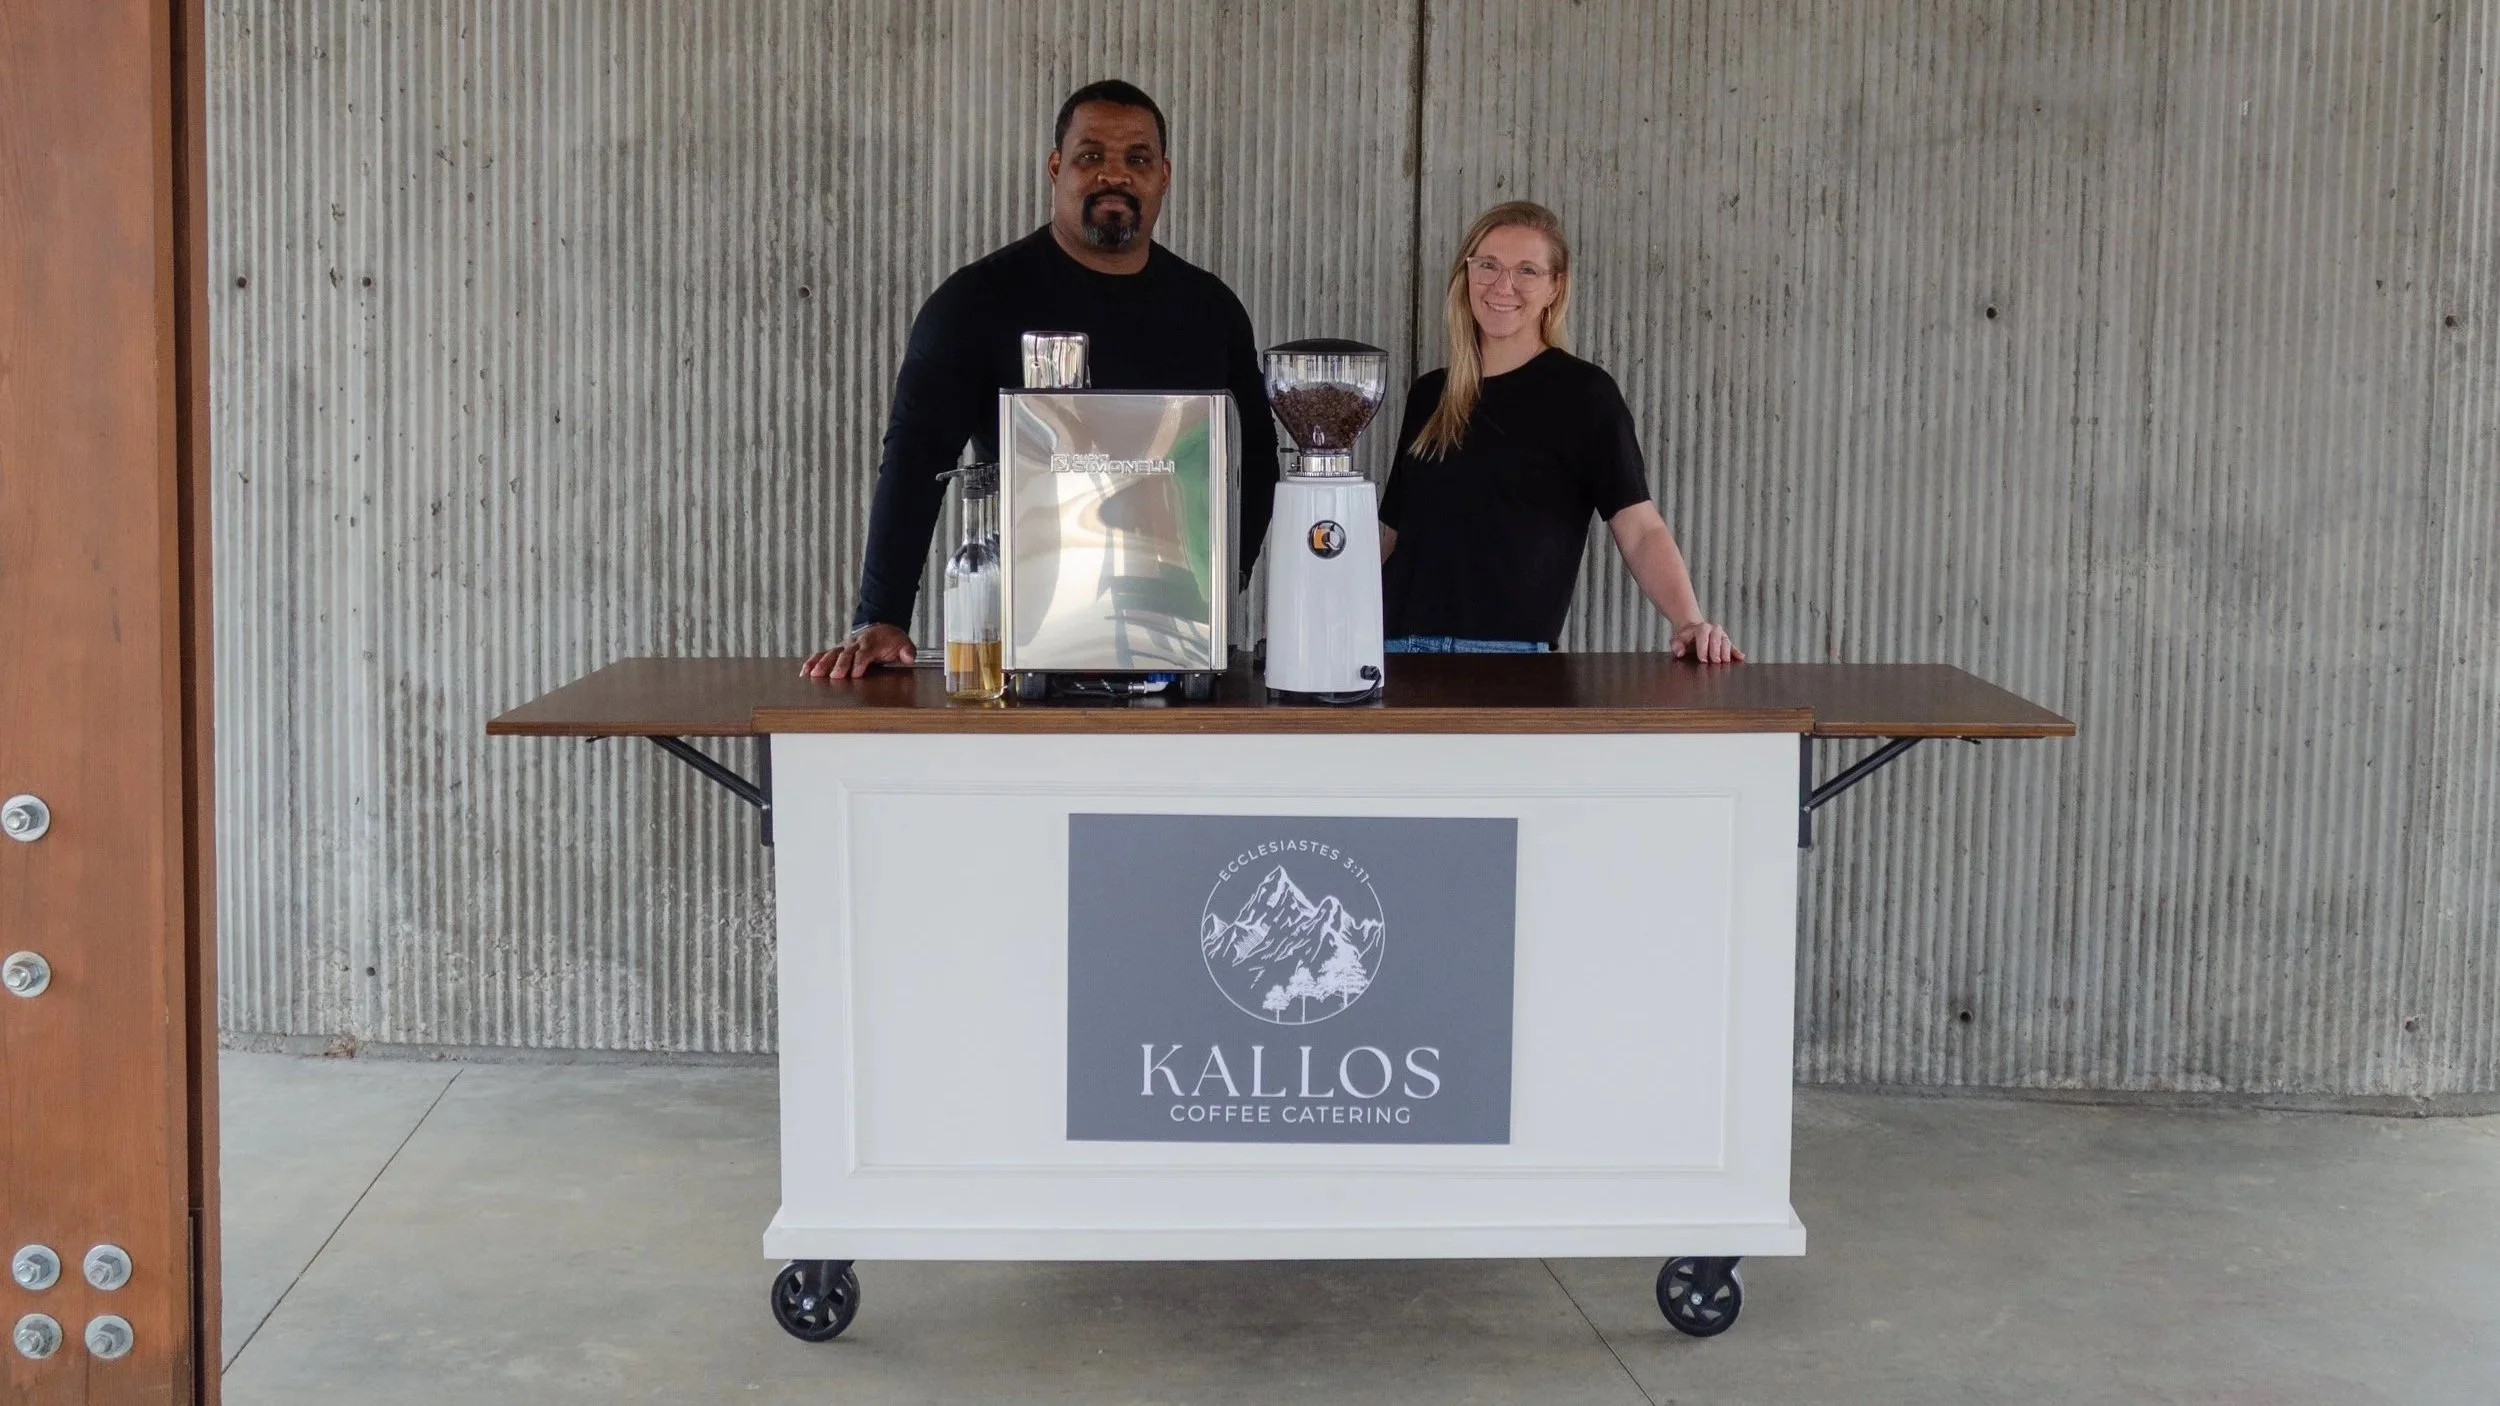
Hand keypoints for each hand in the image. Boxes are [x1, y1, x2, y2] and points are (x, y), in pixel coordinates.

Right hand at [802, 623, 916, 679]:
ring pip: (831, 654)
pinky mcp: (837, 650)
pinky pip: (822, 654)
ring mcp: (844, 646)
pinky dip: (813, 662)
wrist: (882, 627)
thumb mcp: (904, 643)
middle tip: (834, 676)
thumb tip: (909, 657)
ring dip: (822, 664)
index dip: (859, 663)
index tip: (855, 674)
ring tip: (813, 675)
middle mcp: (855, 644)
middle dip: (839, 665)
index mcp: (871, 643)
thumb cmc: (891, 640)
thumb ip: (907, 651)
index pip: (864, 653)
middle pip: (845, 654)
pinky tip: (805, 671)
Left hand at [1670, 620, 1743, 663]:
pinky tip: (1741, 658)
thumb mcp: (1677, 639)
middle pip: (1717, 638)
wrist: (1693, 632)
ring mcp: (1722, 636)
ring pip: (1726, 642)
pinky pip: (1733, 647)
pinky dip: (1736, 652)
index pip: (1703, 636)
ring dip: (1726, 652)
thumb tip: (1680, 653)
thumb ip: (1676, 645)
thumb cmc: (1685, 638)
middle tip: (1715, 662)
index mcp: (1702, 628)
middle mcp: (1714, 630)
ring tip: (1725, 662)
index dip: (1703, 648)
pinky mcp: (1727, 643)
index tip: (1702, 659)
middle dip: (1716, 650)